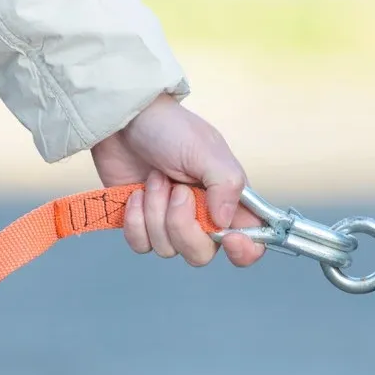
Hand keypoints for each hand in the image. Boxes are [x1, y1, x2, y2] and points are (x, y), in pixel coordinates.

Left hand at [91, 94, 264, 266]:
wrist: (124, 120)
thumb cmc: (169, 128)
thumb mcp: (205, 150)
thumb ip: (225, 185)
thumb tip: (224, 221)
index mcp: (227, 200)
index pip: (251, 240)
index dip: (244, 250)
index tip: (228, 237)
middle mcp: (202, 217)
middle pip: (201, 254)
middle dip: (182, 226)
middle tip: (177, 190)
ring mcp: (170, 224)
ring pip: (167, 249)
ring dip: (155, 212)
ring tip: (154, 180)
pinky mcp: (141, 225)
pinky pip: (141, 245)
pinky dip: (135, 220)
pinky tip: (135, 194)